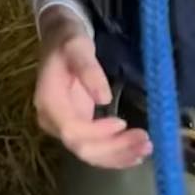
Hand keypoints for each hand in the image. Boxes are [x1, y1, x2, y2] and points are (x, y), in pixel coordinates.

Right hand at [34, 9, 151, 169]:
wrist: (59, 39)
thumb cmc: (68, 40)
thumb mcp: (77, 46)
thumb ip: (88, 70)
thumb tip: (104, 99)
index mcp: (49, 101)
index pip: (72, 130)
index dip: (99, 133)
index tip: (123, 123)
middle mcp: (53, 121)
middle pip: (83, 148)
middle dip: (115, 149)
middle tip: (145, 142)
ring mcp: (64, 126)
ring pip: (90, 153)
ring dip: (119, 155)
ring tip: (146, 149)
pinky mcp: (77, 127)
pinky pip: (94, 147)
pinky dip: (114, 153)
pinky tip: (134, 154)